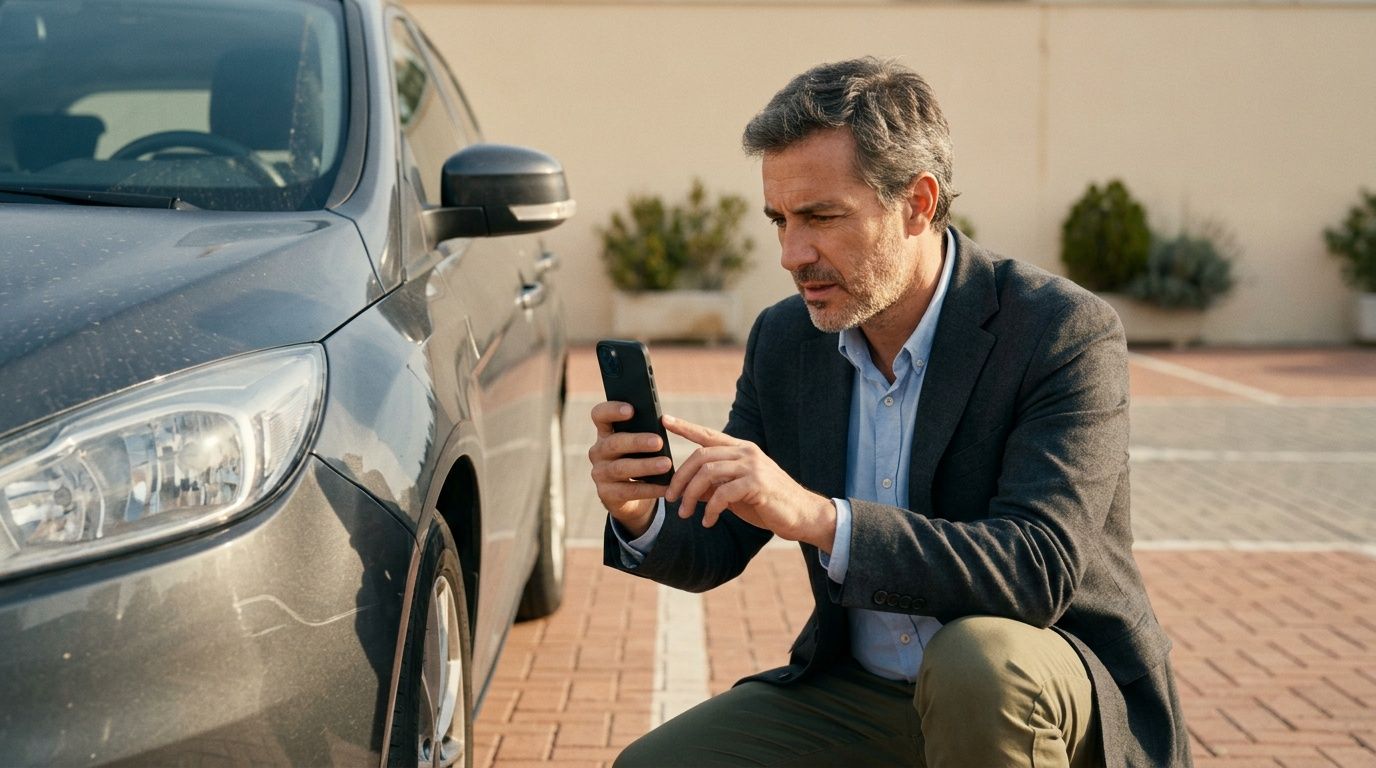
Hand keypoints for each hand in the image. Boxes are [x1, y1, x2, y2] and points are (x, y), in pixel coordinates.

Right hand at [587, 401, 672, 537]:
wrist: (632, 498)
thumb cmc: (639, 460)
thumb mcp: (640, 445)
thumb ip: (645, 432)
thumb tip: (664, 422)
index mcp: (605, 433)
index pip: (599, 415)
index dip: (612, 410)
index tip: (631, 410)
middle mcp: (598, 451)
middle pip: (614, 443)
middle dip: (637, 442)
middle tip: (659, 441)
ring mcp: (600, 473)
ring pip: (621, 468)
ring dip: (645, 466)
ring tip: (666, 464)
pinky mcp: (606, 494)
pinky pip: (629, 491)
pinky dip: (649, 489)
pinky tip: (666, 487)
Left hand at [662, 415, 836, 549]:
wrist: (802, 516)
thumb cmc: (767, 503)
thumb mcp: (736, 491)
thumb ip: (715, 485)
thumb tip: (688, 489)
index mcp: (741, 449)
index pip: (708, 434)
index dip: (685, 427)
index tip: (664, 419)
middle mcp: (746, 452)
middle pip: (701, 455)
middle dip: (681, 478)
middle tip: (670, 498)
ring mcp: (753, 466)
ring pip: (708, 472)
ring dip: (691, 495)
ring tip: (685, 514)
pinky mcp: (757, 483)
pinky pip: (722, 493)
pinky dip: (711, 509)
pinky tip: (709, 522)